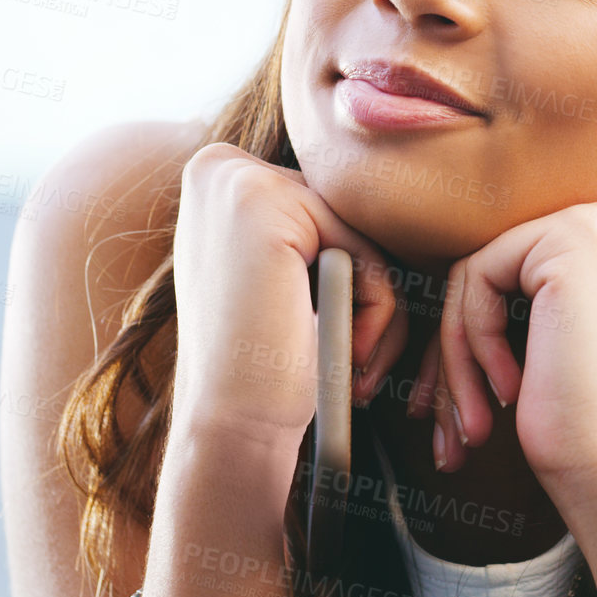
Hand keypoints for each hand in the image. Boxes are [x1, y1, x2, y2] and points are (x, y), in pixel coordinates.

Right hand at [170, 142, 408, 446]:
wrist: (232, 429)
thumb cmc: (265, 366)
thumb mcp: (279, 272)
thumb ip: (309, 224)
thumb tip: (378, 187)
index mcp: (218, 178)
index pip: (329, 206)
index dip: (346, 271)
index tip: (323, 330)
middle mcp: (219, 168)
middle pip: (347, 212)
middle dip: (365, 285)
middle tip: (352, 353)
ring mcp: (237, 181)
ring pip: (363, 233)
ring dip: (374, 303)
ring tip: (349, 357)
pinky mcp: (266, 208)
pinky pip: (366, 250)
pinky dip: (376, 308)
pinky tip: (341, 348)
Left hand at [405, 200, 596, 485]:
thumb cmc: (586, 422)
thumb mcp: (557, 338)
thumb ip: (524, 295)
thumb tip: (459, 277)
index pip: (516, 273)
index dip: (477, 338)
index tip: (456, 405)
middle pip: (493, 272)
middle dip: (457, 353)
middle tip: (445, 425)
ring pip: (477, 277)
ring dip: (459, 360)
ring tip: (469, 428)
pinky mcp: (570, 240)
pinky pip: (478, 278)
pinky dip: (476, 343)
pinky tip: (510, 392)